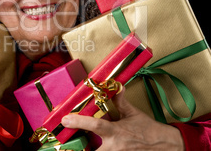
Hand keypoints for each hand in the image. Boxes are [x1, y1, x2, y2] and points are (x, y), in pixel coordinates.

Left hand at [61, 88, 184, 149]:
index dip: (79, 122)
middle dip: (79, 145)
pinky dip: (98, 149)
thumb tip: (116, 87)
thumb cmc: (149, 130)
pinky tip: (98, 144)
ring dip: (89, 147)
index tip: (65, 119)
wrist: (166, 146)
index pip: (95, 126)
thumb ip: (120, 102)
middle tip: (70, 138)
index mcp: (116, 132)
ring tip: (80, 143)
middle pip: (89, 148)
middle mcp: (114, 147)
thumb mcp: (133, 114)